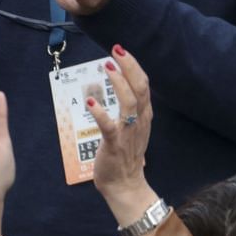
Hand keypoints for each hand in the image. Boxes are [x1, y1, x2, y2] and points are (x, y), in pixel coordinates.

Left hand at [89, 45, 157, 225]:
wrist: (125, 185)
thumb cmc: (124, 156)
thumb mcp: (132, 129)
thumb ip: (130, 110)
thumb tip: (123, 89)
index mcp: (144, 116)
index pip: (143, 85)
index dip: (134, 66)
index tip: (122, 51)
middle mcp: (140, 121)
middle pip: (140, 88)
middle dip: (129, 67)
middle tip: (116, 49)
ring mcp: (128, 133)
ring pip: (129, 103)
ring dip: (118, 83)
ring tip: (106, 67)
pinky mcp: (115, 145)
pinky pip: (109, 126)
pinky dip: (100, 113)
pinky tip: (91, 101)